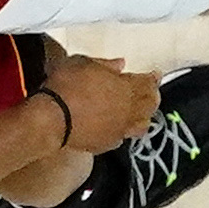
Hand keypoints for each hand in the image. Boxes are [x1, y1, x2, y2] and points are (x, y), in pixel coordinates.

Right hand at [38, 54, 161, 152]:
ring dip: (143, 117)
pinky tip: (119, 129)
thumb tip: (120, 64)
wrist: (52, 119)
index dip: (153, 78)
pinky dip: (124, 131)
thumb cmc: (66, 85)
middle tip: (151, 92)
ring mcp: (119, 130)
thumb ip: (104, 64)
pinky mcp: (106, 144)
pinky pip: (122, 138)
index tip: (156, 75)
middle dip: (152, 97)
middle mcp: (129, 110)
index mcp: (126, 87)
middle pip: (150, 105)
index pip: (148, 82)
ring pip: (141, 125)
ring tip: (141, 113)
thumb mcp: (81, 63)